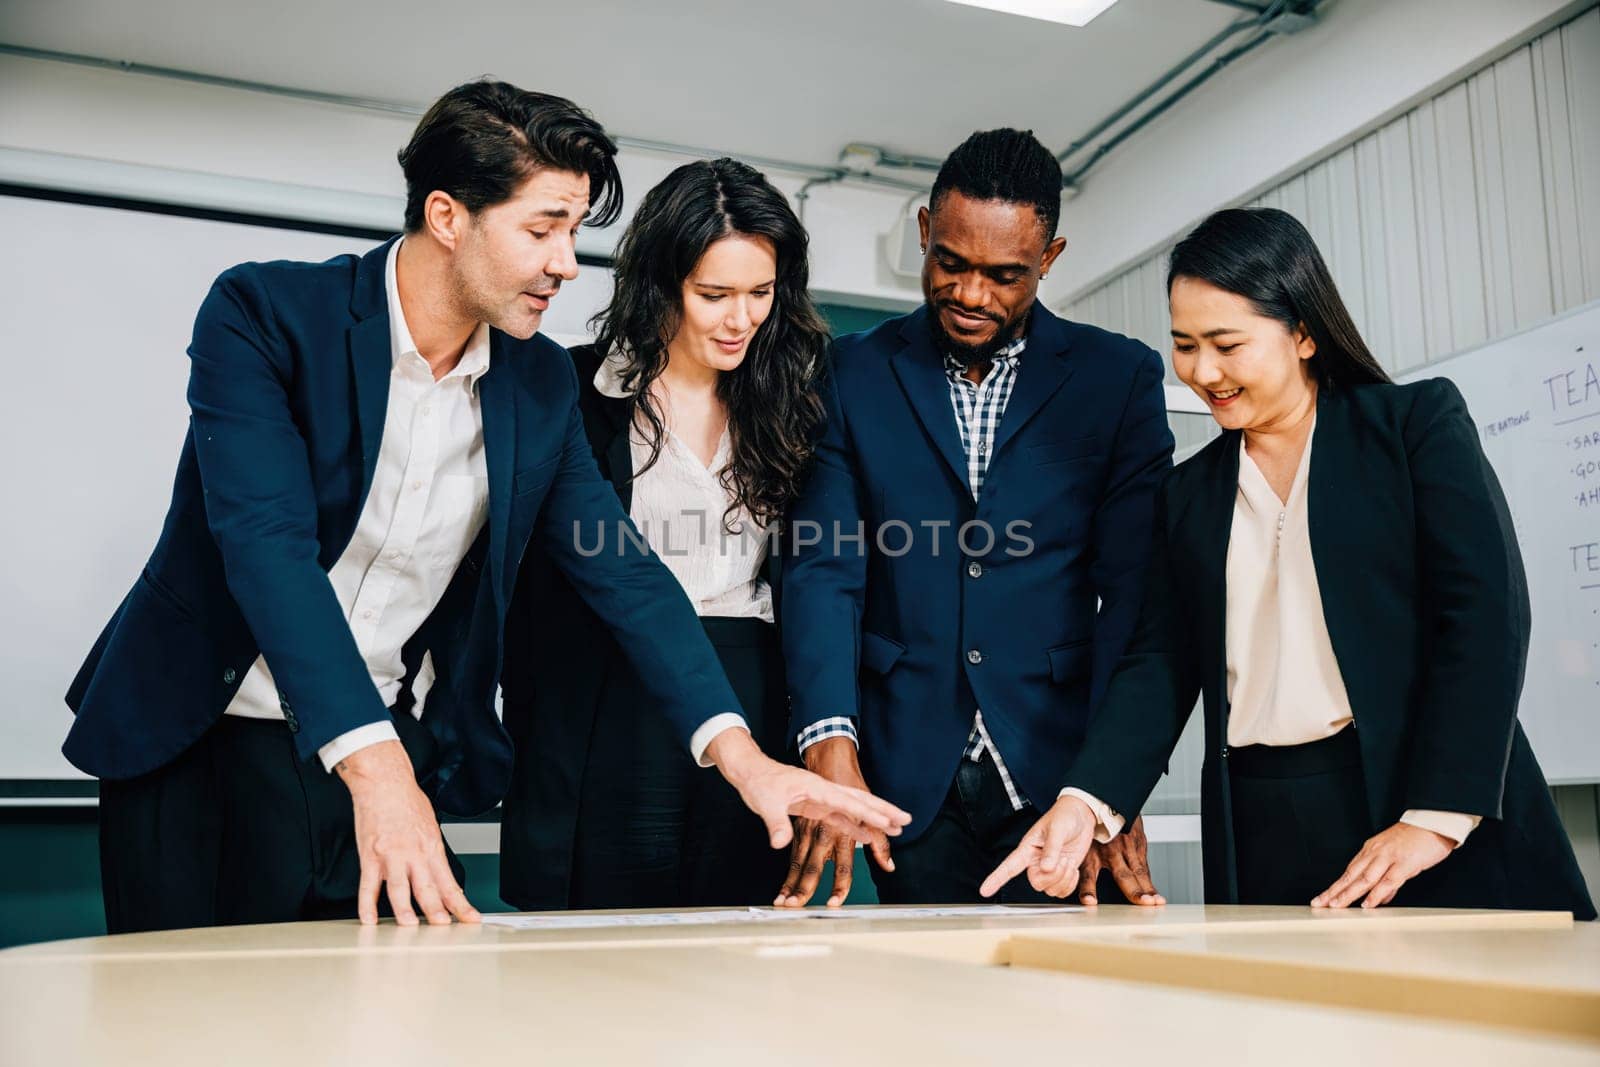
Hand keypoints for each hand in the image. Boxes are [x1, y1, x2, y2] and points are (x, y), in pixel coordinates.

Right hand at [336, 740, 480, 926]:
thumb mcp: (430, 825)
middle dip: (438, 912)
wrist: (384, 781)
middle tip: (444, 928)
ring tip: (410, 927)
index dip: (461, 903)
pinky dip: (367, 905)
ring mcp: (391, 856)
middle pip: (428, 889)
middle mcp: (414, 854)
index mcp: (432, 847)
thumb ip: (432, 852)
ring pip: (400, 890)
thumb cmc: (407, 800)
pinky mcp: (370, 856)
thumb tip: (437, 873)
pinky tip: (369, 919)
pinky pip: (368, 886)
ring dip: (406, 911)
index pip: (449, 882)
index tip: (470, 918)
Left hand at [704, 728, 909, 867]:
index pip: (848, 802)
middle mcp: (824, 792)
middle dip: (884, 810)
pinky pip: (841, 817)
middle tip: (906, 820)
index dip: (869, 813)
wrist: (751, 771)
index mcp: (817, 788)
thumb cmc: (759, 782)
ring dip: (875, 819)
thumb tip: (779, 842)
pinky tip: (866, 836)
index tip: (887, 821)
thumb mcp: (765, 804)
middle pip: (861, 800)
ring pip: (855, 809)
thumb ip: (776, 823)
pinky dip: (855, 826)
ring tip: (895, 829)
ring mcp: (822, 799)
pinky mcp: (816, 806)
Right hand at [979, 794, 1098, 899]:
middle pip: (1037, 883)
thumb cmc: (1065, 815)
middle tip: (1063, 860)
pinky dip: (1070, 884)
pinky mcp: (1062, 873)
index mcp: (1028, 848)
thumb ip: (1051, 848)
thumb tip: (1046, 868)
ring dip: (1064, 879)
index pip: (1009, 866)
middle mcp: (1036, 861)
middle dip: (1053, 876)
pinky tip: (1073, 869)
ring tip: (1068, 861)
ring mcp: (1049, 868)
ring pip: (1050, 889)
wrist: (1081, 815)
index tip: (984, 890)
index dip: (996, 878)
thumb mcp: (1057, 828)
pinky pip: (1062, 891)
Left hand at [1075, 815, 1163, 905]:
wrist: (1109, 799)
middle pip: (1123, 875)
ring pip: (1138, 871)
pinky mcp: (1138, 843)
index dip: (1088, 889)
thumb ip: (1077, 864)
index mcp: (1092, 851)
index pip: (1088, 874)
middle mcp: (1110, 850)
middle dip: (1134, 891)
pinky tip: (1154, 892)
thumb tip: (1066, 883)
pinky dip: (1149, 879)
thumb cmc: (1093, 825)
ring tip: (1155, 901)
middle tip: (1144, 903)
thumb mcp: (1078, 843)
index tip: (1089, 902)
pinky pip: (1144, 865)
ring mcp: (1127, 846)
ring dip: (1148, 888)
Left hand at [1312, 821, 1453, 908]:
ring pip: (1364, 878)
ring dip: (1349, 893)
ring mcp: (1388, 857)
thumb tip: (1381, 898)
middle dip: (1334, 891)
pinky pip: (1388, 881)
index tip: (1323, 898)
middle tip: (1320, 903)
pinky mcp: (1404, 863)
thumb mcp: (1396, 857)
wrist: (1433, 821)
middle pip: (1351, 875)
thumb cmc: (1416, 838)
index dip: (1335, 886)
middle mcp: (1375, 853)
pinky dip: (1377, 893)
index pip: (1349, 871)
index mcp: (1371, 850)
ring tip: (1337, 906)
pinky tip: (1368, 904)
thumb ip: (1388, 878)